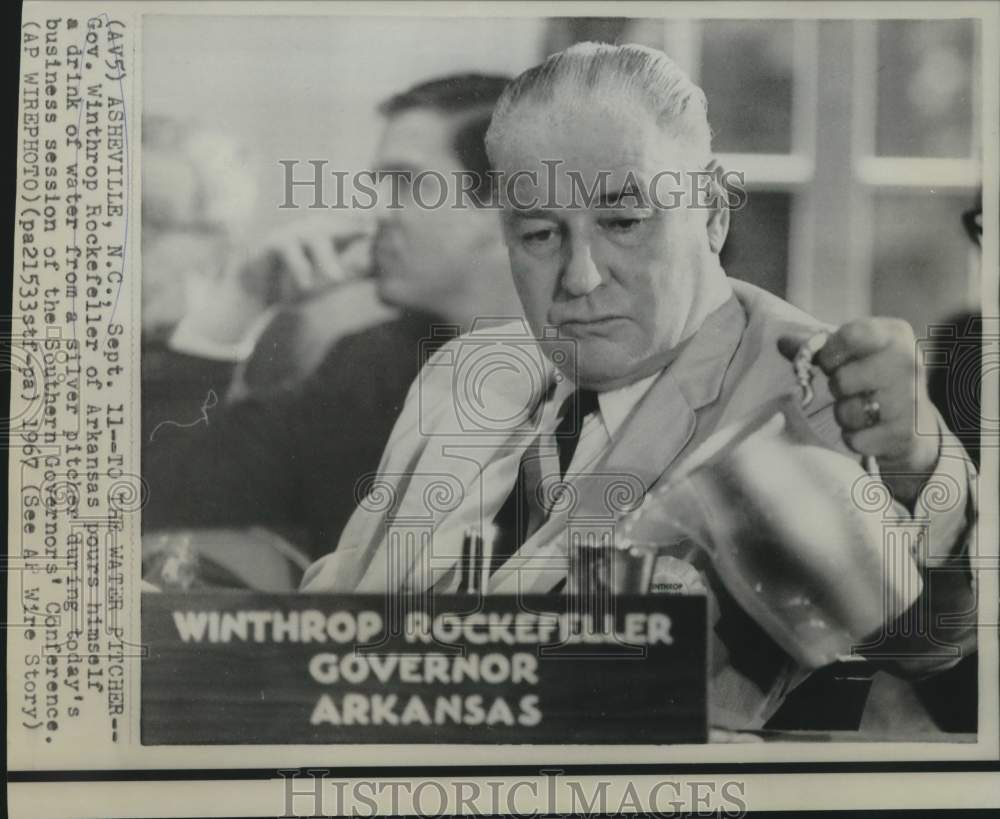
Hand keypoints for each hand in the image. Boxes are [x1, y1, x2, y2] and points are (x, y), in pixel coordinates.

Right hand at [181, 215, 372, 345]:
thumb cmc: (296, 285)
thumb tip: (376, 264)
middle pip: (334, 220)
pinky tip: (306, 283)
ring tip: (336, 279)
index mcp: (328, 235)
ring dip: (325, 258)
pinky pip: (285, 248)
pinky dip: (298, 266)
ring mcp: (290, 233)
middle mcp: (310, 229)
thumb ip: (352, 271)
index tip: (389, 215)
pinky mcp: (270, 243)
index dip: (369, 215)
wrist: (259, 296)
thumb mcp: (329, 281)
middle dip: (353, 222)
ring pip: (312, 236)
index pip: (351, 222)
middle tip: (371, 230)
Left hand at [780, 318, 939, 505]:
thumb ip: (816, 346)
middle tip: (848, 389)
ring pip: (848, 412)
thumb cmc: (873, 378)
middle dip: (836, 388)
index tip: (829, 362)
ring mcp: (910, 399)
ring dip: (844, 415)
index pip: (850, 336)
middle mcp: (908, 363)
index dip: (828, 353)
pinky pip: (856, 439)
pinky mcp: (904, 433)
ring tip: (859, 408)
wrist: (915, 421)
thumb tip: (782, 342)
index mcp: (894, 334)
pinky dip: (855, 438)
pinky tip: (869, 430)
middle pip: (842, 379)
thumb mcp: (852, 354)